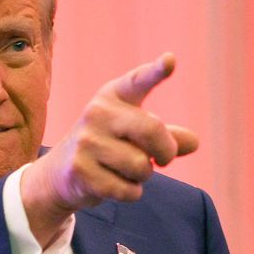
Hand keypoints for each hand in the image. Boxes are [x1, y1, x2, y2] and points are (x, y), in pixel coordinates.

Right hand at [21, 53, 198, 246]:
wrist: (60, 172)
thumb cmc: (108, 147)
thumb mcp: (135, 135)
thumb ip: (166, 136)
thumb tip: (193, 142)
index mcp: (113, 97)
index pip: (138, 81)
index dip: (156, 71)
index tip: (171, 60)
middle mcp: (97, 113)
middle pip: (152, 131)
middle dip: (166, 151)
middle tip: (164, 160)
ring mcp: (86, 141)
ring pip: (141, 166)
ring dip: (142, 176)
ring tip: (124, 171)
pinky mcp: (81, 170)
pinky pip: (127, 189)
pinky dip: (130, 193)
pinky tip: (114, 185)